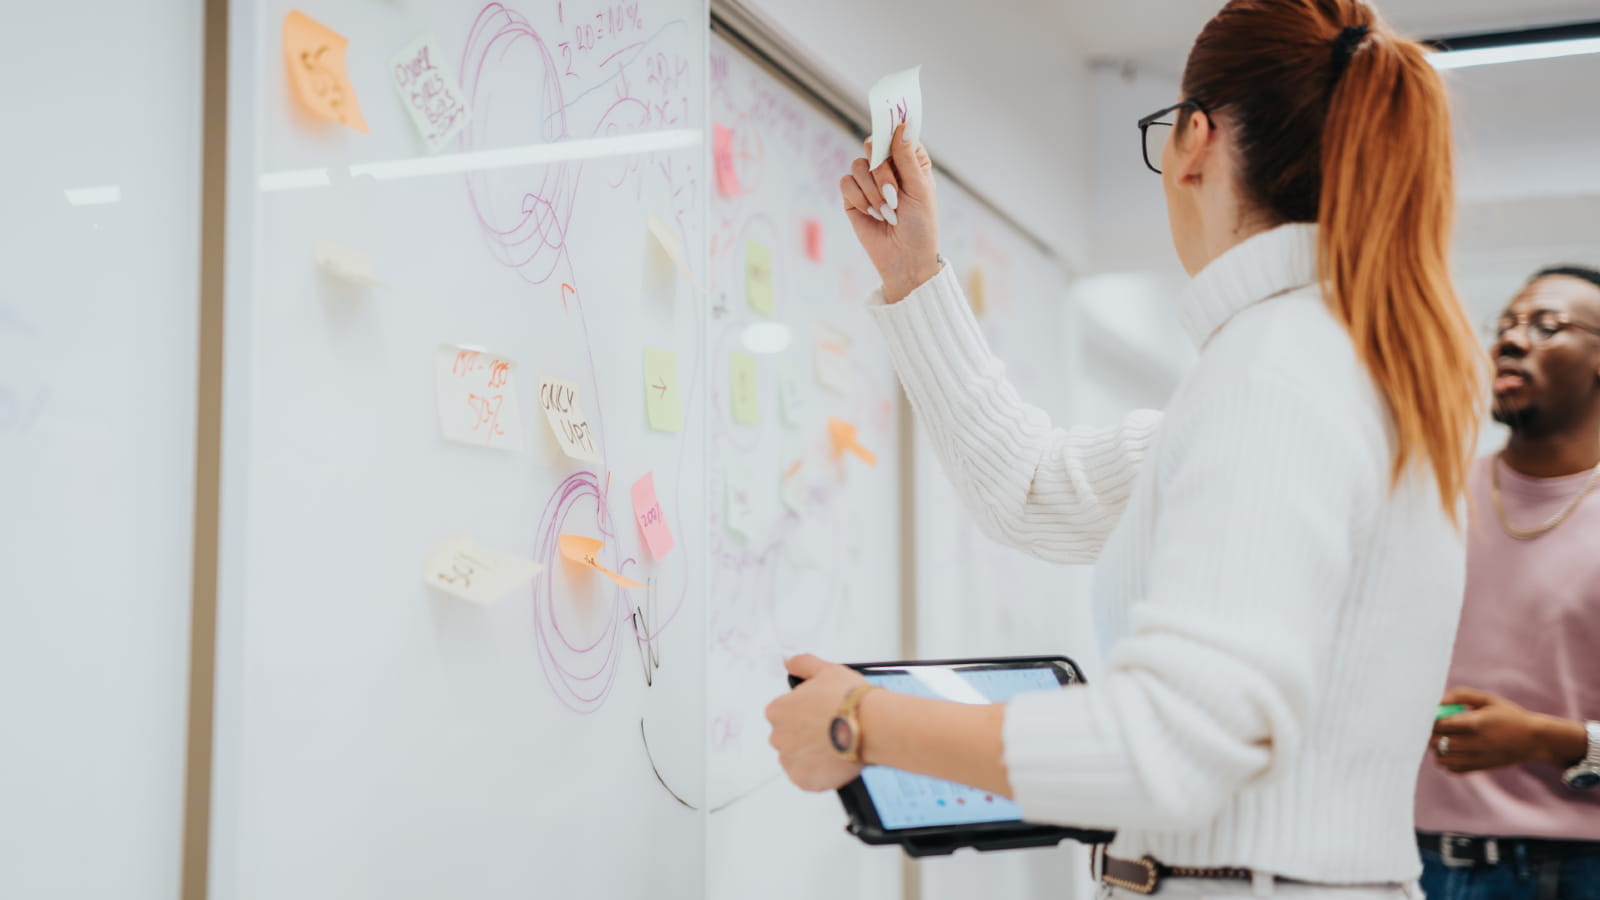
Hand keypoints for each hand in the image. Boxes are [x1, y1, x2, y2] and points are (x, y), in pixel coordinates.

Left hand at [765, 654, 868, 791]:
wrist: (872, 726)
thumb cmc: (850, 699)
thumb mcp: (826, 670)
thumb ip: (802, 664)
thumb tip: (788, 661)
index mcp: (777, 710)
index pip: (786, 713)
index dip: (807, 713)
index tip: (824, 714)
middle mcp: (777, 737)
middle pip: (790, 737)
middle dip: (808, 735)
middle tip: (833, 730)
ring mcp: (790, 761)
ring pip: (798, 758)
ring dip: (813, 754)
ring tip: (837, 745)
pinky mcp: (804, 781)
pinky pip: (808, 777)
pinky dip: (820, 772)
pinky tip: (836, 760)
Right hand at [839, 123, 941, 302]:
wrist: (905, 259)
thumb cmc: (920, 226)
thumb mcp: (919, 189)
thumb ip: (907, 158)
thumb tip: (901, 126)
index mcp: (910, 162)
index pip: (898, 134)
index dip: (893, 130)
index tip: (892, 128)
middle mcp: (888, 168)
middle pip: (872, 144)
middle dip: (881, 168)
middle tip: (893, 190)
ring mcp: (868, 183)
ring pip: (858, 165)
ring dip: (873, 190)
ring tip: (887, 211)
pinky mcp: (852, 198)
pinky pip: (846, 184)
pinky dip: (859, 199)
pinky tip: (872, 214)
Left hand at [1431, 687, 1583, 773]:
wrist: (1534, 740)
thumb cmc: (1508, 715)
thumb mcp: (1488, 699)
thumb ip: (1461, 695)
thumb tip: (1437, 701)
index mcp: (1477, 723)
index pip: (1441, 724)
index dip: (1431, 720)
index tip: (1431, 715)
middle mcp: (1476, 743)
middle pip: (1438, 742)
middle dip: (1430, 734)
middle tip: (1434, 727)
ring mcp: (1478, 758)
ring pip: (1442, 758)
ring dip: (1436, 749)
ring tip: (1442, 739)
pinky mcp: (1480, 768)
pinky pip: (1452, 769)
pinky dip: (1446, 762)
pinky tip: (1452, 752)